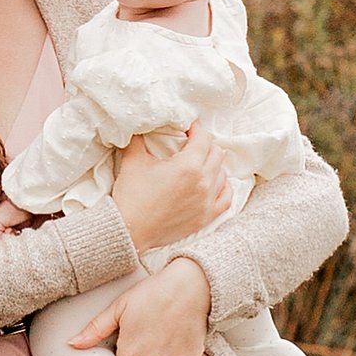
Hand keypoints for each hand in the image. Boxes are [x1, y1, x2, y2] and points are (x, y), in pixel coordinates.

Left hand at [69, 256, 210, 355]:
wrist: (188, 286)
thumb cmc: (151, 293)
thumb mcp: (118, 308)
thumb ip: (95, 330)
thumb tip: (71, 344)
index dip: (128, 350)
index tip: (134, 335)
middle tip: (149, 332)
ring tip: (164, 331)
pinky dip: (179, 353)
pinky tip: (178, 333)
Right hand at [113, 123, 229, 251]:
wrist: (129, 230)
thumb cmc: (131, 195)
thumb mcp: (133, 160)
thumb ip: (140, 138)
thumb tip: (143, 126)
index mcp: (188, 166)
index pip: (203, 139)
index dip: (196, 129)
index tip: (188, 127)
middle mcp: (203, 182)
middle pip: (216, 153)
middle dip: (205, 145)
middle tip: (192, 144)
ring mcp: (207, 201)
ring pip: (222, 174)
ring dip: (213, 165)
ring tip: (200, 163)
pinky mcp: (206, 217)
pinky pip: (226, 198)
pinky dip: (223, 188)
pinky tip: (214, 183)